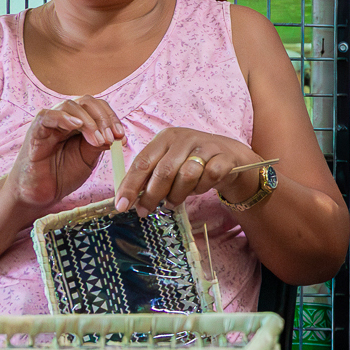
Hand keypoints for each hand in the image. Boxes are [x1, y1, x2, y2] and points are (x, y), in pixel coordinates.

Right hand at [6, 96, 124, 213]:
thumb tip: (116, 134)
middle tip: (112, 137)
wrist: (39, 195)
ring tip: (98, 140)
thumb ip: (99, 144)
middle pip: (87, 102)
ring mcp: (49, 123)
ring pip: (70, 106)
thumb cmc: (61, 175)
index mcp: (79, 124)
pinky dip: (64, 118)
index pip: (98, 109)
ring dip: (89, 121)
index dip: (112, 118)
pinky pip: (48, 116)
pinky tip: (76, 126)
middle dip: (104, 118)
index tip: (121, 136)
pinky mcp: (35, 132)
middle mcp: (64, 119)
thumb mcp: (87, 159)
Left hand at [115, 127, 264, 213]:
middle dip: (152, 196)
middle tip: (145, 211)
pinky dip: (201, 188)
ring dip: (178, 194)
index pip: (142, 162)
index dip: (130, 185)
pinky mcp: (224, 157)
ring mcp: (205, 146)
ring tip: (173, 201)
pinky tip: (199, 189)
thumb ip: (149, 175)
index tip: (122, 205)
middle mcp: (184, 138)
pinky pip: (209, 177)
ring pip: (186, 176)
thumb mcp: (169, 161)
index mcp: (165, 138)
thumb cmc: (192, 160)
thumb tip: (127, 198)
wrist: (228, 154)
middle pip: (164, 171)